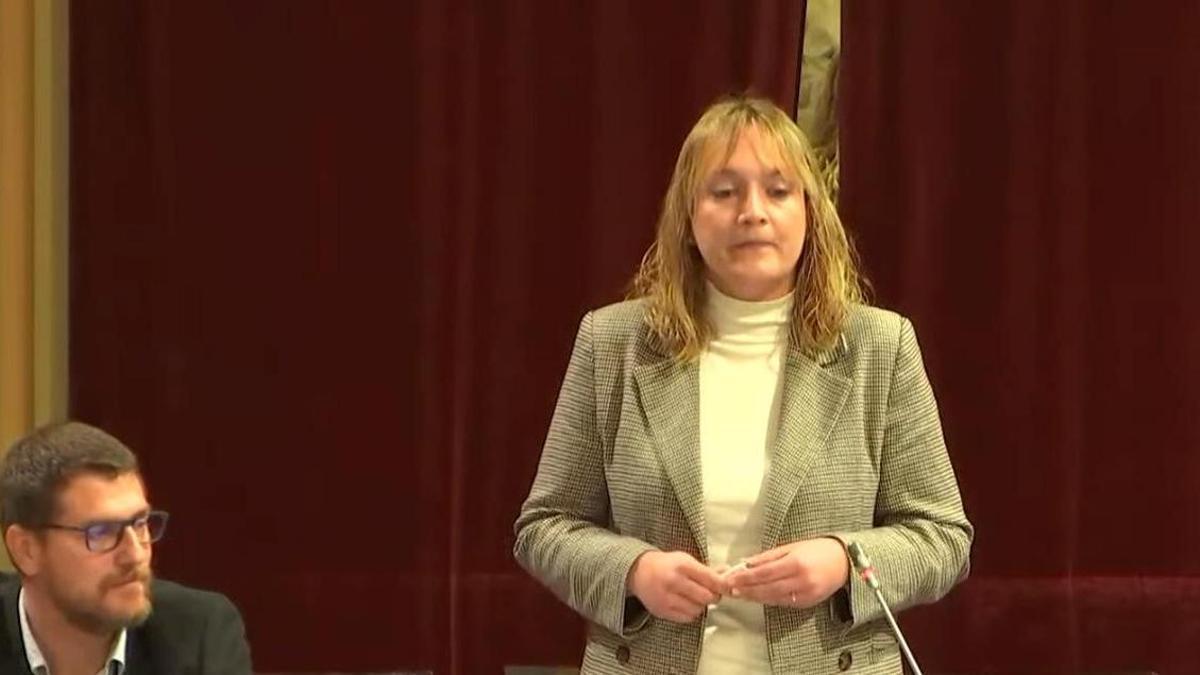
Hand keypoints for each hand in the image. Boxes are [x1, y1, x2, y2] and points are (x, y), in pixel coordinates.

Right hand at [626, 550, 723, 622]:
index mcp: (682, 566)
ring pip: (698, 609)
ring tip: (695, 597)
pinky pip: (687, 617)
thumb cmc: (666, 565)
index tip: (729, 587)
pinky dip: (691, 612)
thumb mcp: (686, 560)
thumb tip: (727, 573)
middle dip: (713, 596)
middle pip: (707, 597)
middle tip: (711, 592)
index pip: (711, 579)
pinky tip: (686, 603)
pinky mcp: (662, 610)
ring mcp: (667, 598)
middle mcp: (674, 582)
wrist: (639, 572)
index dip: (724, 585)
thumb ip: (707, 569)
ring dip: (701, 605)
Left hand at [723, 537, 849, 607]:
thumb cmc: (816, 550)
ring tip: (739, 594)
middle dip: (746, 590)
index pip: (764, 573)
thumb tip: (746, 563)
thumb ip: (768, 557)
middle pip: (767, 588)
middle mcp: (801, 580)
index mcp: (796, 563)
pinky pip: (784, 603)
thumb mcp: (791, 547)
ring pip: (774, 598)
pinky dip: (769, 600)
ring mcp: (806, 594)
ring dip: (755, 597)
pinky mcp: (808, 603)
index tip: (730, 579)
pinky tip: (758, 597)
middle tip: (729, 590)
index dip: (745, 578)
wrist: (845, 562)